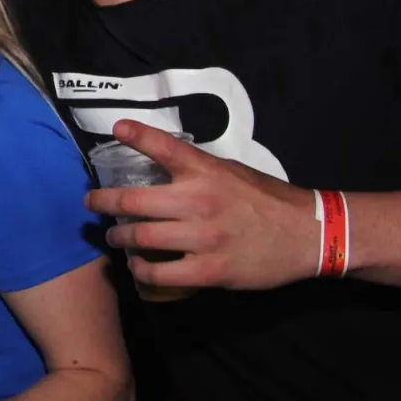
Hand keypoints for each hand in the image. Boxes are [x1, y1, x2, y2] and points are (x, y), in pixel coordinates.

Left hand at [87, 120, 319, 293]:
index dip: (136, 135)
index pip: (165, 147)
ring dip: (119, 237)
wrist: (308, 235)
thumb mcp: (232, 172)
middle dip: (103, 202)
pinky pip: (161, 272)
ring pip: (141, 237)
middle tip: (92, 203)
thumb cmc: (267, 200)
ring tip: (113, 236)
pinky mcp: (209, 270)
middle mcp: (200, 201)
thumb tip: (161, 167)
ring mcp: (203, 238)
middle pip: (134, 201)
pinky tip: (137, 266)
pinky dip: (141, 269)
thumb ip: (197, 170)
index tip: (117, 129)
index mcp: (207, 171)